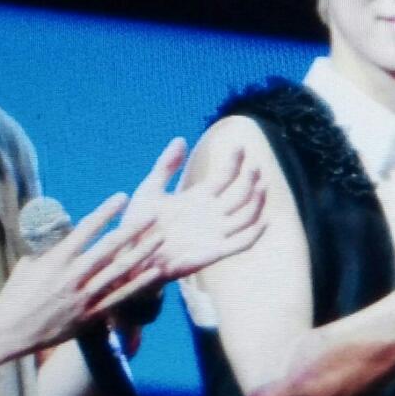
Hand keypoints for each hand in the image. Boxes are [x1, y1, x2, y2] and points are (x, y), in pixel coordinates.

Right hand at [0, 193, 161, 353]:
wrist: (8, 331)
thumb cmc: (17, 293)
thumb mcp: (30, 262)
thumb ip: (52, 246)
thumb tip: (66, 227)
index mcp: (56, 259)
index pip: (85, 229)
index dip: (105, 212)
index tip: (121, 197)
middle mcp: (72, 276)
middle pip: (108, 248)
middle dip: (131, 229)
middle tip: (152, 213)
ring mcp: (83, 297)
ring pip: (118, 271)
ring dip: (141, 253)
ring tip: (160, 238)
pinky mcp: (90, 315)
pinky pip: (119, 297)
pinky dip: (138, 284)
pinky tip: (155, 273)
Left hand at [121, 137, 266, 282]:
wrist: (130, 256)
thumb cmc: (138, 224)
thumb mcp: (150, 189)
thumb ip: (165, 166)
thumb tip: (180, 139)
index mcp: (200, 198)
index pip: (226, 176)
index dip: (235, 162)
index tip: (240, 146)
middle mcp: (212, 215)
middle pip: (241, 194)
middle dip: (250, 180)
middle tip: (254, 166)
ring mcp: (214, 233)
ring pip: (246, 216)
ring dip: (257, 202)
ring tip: (261, 186)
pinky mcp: (213, 252)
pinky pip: (240, 244)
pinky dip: (254, 234)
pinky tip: (264, 221)